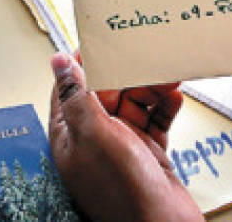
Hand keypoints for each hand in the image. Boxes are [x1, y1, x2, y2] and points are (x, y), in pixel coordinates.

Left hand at [48, 53, 201, 221]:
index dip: (85, 62)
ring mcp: (122, 147)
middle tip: (143, 54)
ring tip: (167, 74)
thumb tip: (58, 61)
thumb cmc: (123, 192)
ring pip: (134, 103)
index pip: (70, 87)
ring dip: (150, 87)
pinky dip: (164, 106)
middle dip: (126, 72)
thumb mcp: (95, 135)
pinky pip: (155, 120)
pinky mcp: (148, 153)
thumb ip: (77, 95)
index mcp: (70, 135)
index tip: (101, 40)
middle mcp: (94, 139)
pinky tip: (173, 96)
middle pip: (106, 91)